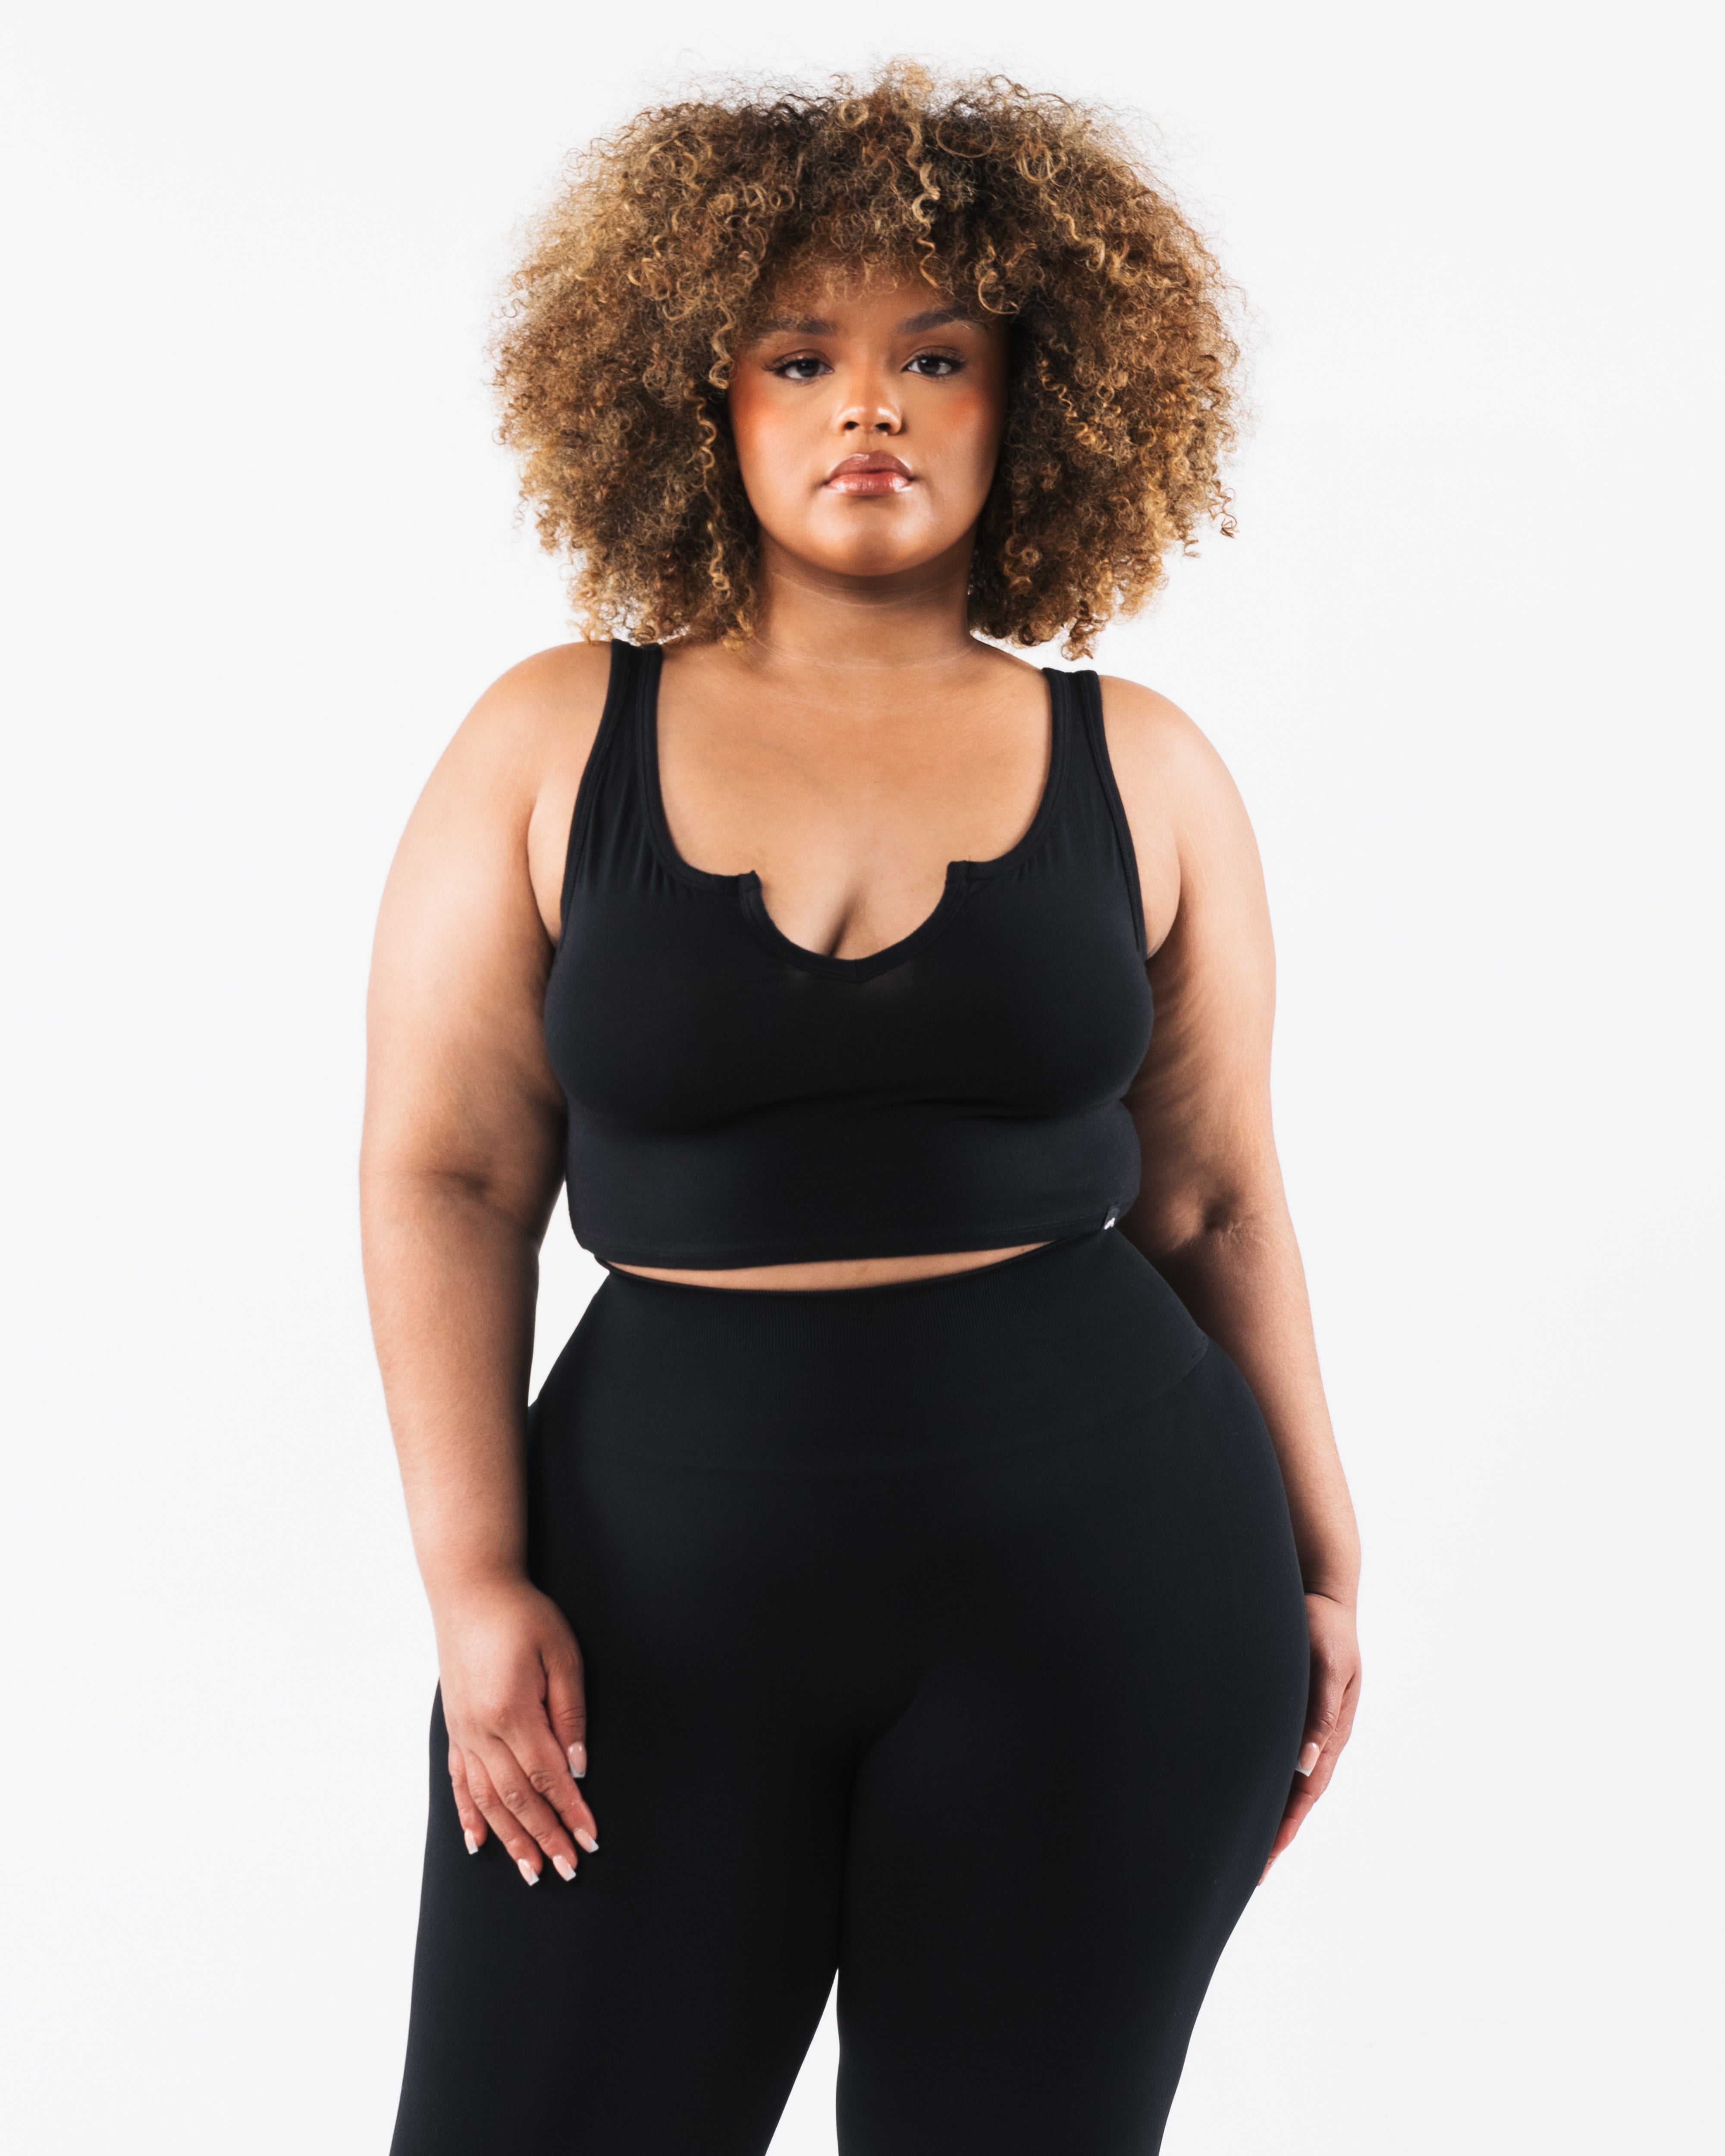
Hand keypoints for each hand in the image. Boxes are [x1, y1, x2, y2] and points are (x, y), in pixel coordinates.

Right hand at [433, 1574, 598, 1884]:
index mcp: (513, 1711)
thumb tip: (577, 1765)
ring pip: (488, 1799)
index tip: (590, 1838)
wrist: (471, 1591)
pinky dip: (469, 1814)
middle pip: (518, 1797)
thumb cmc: (521, 1617)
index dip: (571, 1810)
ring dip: (510, 1838)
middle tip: (567, 1869)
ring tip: (530, 1869)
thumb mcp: (561, 1653)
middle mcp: (483, 1730)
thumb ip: (570, 1711)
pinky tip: (477, 1841)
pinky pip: (460, 1781)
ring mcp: (464, 1732)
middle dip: (545, 1837)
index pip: (548, 1776)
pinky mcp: (455, 1728)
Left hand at [1262, 1591, 1358, 1878]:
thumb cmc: (1325, 1628)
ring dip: (1268, 1812)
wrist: (1321, 1595)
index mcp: (1331, 1733)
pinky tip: (1239, 1794)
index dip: (1286, 1827)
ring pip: (1285, 1781)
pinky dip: (1263, 1781)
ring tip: (1243, 1847)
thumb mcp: (1328, 1665)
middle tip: (1250, 1873)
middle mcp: (1318, 1737)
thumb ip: (1321, 1712)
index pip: (1306, 1793)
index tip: (1266, 1860)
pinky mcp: (1289, 1712)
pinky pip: (1274, 1756)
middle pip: (1296, 1796)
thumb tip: (1308, 1763)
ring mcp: (1305, 1727)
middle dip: (1275, 1834)